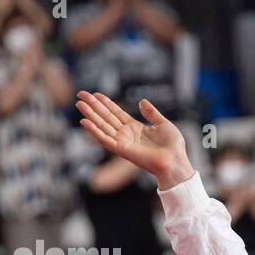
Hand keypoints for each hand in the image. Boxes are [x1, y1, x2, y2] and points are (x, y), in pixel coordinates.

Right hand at [75, 90, 192, 188]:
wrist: (175, 161)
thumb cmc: (173, 146)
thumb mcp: (163, 124)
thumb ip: (151, 113)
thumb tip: (142, 101)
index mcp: (135, 128)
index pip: (116, 113)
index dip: (105, 103)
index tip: (95, 94)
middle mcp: (126, 134)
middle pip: (105, 117)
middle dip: (93, 105)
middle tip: (80, 94)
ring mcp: (123, 142)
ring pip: (102, 126)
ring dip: (90, 115)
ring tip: (79, 104)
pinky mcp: (121, 150)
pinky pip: (104, 139)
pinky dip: (94, 131)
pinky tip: (84, 121)